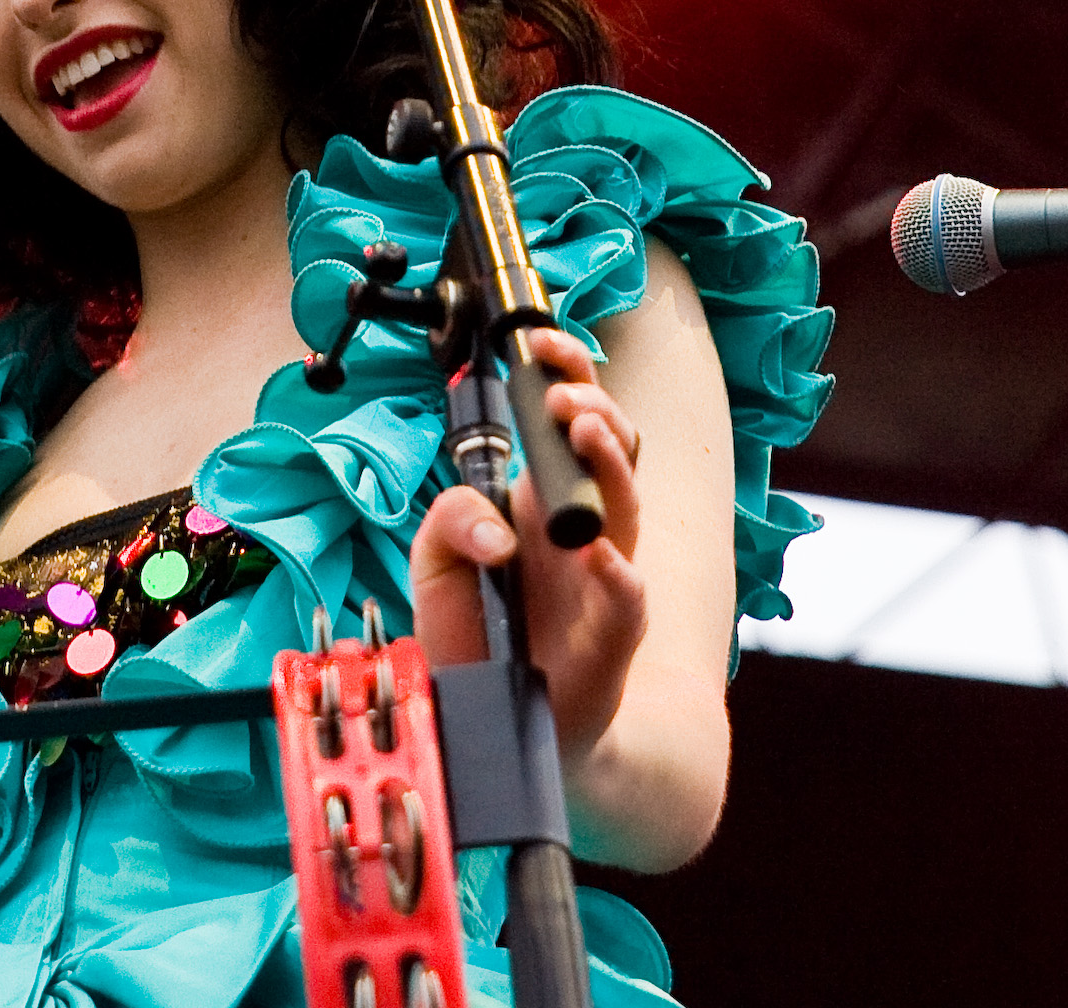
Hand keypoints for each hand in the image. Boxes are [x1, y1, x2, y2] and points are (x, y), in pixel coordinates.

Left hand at [408, 327, 646, 765]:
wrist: (512, 725)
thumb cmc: (483, 639)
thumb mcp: (438, 569)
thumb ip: (451, 521)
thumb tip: (496, 523)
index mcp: (541, 502)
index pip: (568, 420)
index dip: (565, 374)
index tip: (542, 342)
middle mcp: (582, 528)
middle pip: (612, 446)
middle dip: (591, 406)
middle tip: (559, 398)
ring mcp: (605, 575)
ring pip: (627, 504)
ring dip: (609, 462)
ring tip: (580, 431)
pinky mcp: (614, 634)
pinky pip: (629, 595)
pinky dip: (617, 570)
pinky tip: (597, 552)